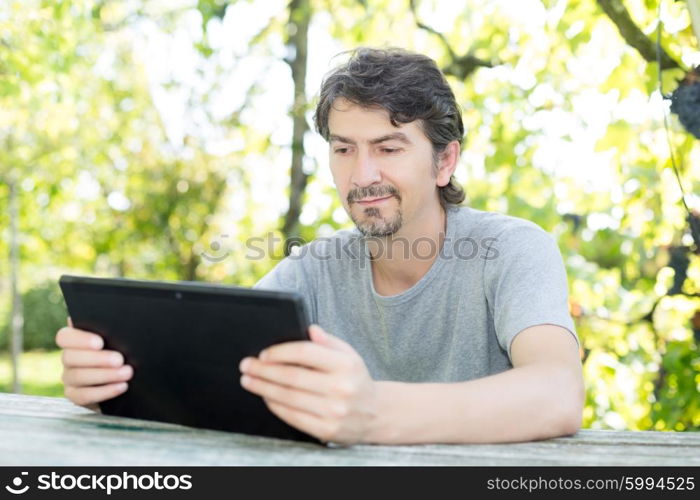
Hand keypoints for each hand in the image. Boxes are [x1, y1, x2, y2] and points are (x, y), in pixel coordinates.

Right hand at [55, 317, 132, 409]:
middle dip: (98, 359)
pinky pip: (83, 396)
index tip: (100, 342)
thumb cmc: (125, 350)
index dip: (80, 339)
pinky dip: (104, 391)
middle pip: (71, 357)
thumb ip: (114, 330)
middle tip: (120, 360)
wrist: (132, 381)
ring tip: (127, 373)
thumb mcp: (121, 338)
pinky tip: (122, 386)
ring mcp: (69, 377)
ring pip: (78, 376)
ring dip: (105, 375)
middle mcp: (68, 358)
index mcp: (75, 340)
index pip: (65, 337)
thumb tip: (119, 319)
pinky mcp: (75, 395)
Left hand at [239, 324, 377, 444]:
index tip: (263, 353)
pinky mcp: (327, 430)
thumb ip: (329, 341)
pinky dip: (275, 406)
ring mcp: (334, 411)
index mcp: (346, 364)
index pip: (306, 352)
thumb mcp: (349, 355)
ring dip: (263, 388)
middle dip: (264, 370)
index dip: (280, 352)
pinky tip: (266, 397)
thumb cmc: (355, 379)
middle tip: (246, 365)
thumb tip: (309, 329)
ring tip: (249, 380)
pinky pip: (293, 416)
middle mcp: (341, 388)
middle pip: (292, 376)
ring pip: (289, 397)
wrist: (375, 414)